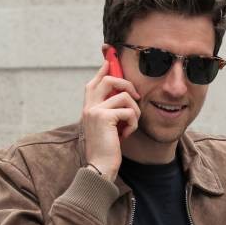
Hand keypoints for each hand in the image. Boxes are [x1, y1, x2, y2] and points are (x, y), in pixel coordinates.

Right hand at [81, 59, 140, 181]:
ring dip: (135, 112)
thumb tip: (125, 95)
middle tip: (136, 97)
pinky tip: (126, 134)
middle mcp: (89, 105)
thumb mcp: (108, 126)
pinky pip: (129, 111)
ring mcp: (94, 110)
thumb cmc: (107, 149)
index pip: (96, 80)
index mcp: (88, 106)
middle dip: (128, 85)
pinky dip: (133, 124)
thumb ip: (111, 110)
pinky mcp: (104, 117)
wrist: (100, 167)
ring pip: (125, 96)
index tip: (111, 57)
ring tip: (130, 125)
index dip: (105, 67)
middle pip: (109, 78)